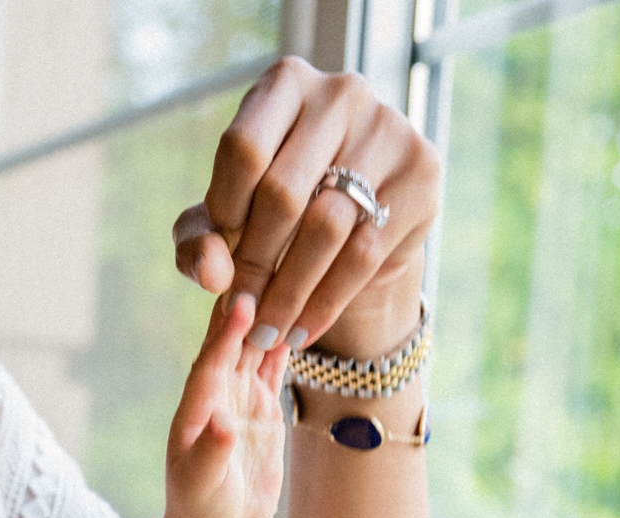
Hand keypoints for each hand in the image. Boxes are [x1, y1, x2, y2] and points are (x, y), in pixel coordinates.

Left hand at [167, 291, 289, 517]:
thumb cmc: (204, 509)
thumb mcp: (205, 487)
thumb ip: (212, 454)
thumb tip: (222, 425)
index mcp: (195, 409)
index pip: (211, 364)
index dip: (225, 334)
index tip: (240, 301)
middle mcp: (215, 395)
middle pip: (233, 343)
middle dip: (249, 307)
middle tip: (268, 264)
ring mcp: (239, 396)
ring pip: (256, 347)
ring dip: (270, 315)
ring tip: (292, 274)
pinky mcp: (261, 404)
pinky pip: (275, 364)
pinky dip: (287, 339)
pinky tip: (303, 308)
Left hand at [171, 57, 440, 358]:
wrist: (356, 214)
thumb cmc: (272, 207)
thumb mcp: (223, 218)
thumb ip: (198, 239)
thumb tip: (211, 275)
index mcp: (285, 84)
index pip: (243, 150)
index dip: (224, 214)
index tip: (220, 258)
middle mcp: (341, 93)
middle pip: (283, 191)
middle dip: (253, 265)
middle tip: (240, 312)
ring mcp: (388, 129)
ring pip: (327, 227)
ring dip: (289, 292)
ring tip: (266, 332)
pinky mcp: (421, 173)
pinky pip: (366, 251)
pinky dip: (327, 300)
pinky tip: (301, 330)